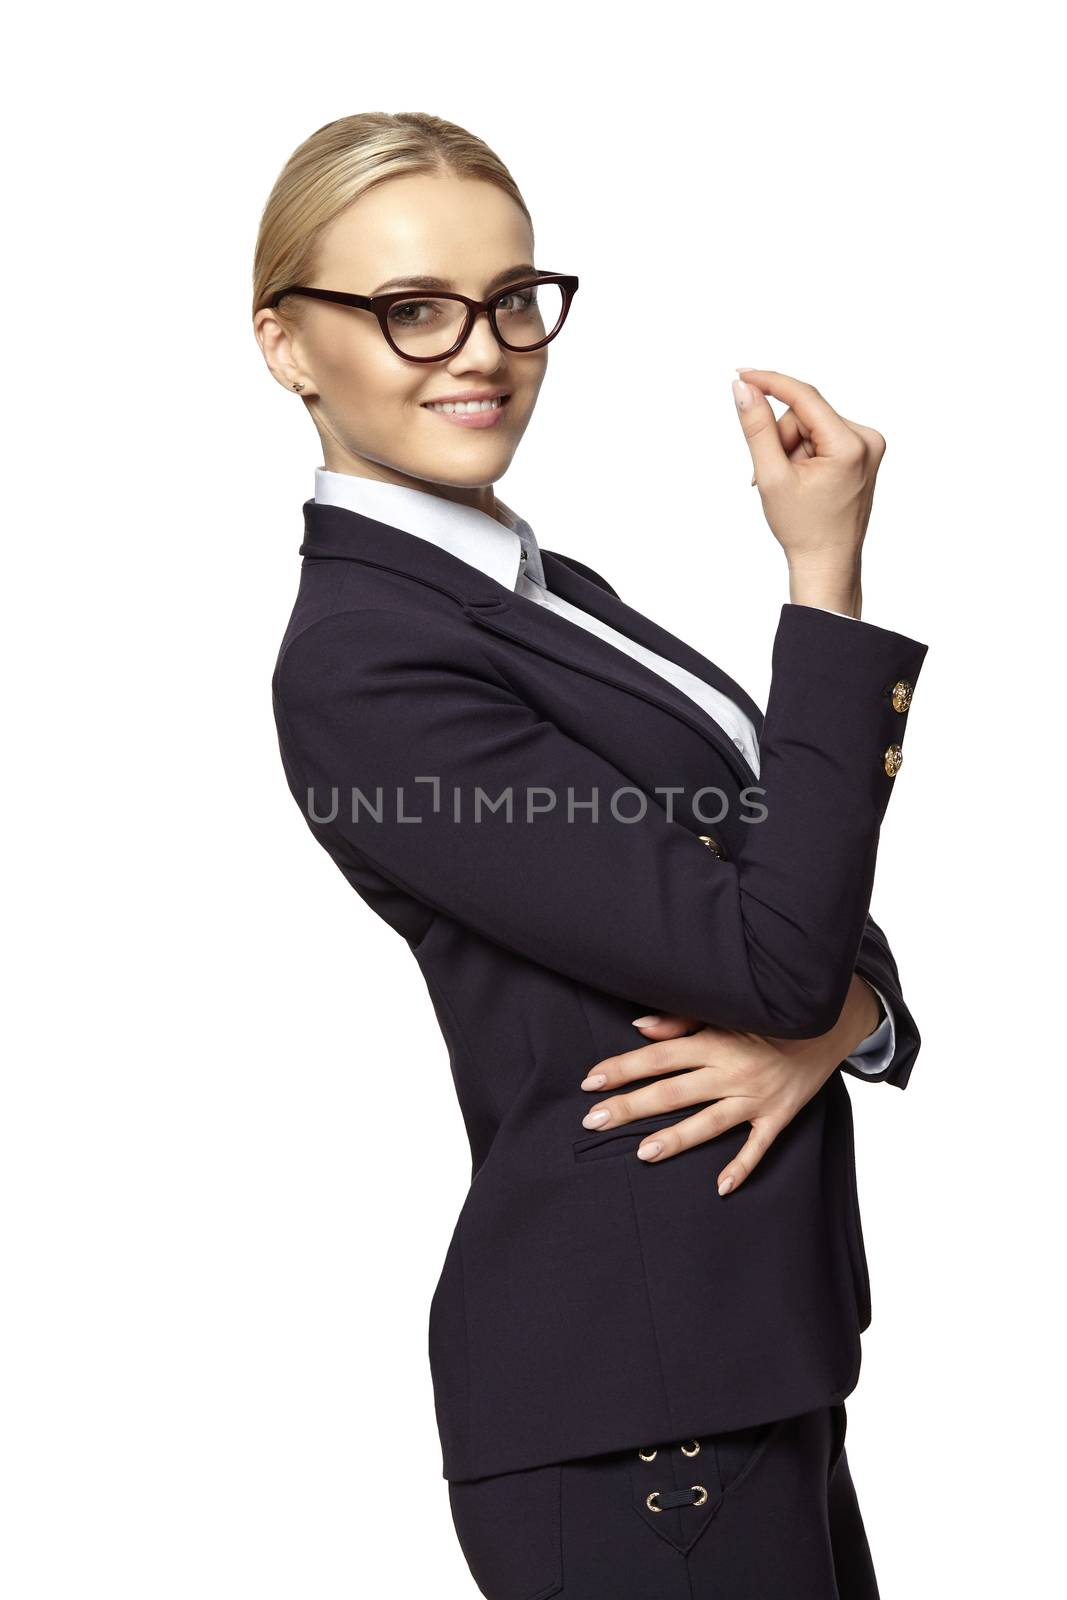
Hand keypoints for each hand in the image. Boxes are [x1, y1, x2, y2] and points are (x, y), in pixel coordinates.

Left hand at [578, 975, 881, 1194]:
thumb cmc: (769, 1015)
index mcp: (715, 1040)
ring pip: (709, 1122)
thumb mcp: (726, 1011)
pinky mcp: (779, 1116)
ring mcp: (756, 1097)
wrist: (829, 1022)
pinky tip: (720, 1187)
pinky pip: (758, 1146)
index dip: (623, 1068)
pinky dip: (742, 1167)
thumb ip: (682, 1020)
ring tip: (642, 1152)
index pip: (659, 1057)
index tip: (591, 1081)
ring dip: (675, 1137)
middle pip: (673, 1091)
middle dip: (631, 1105)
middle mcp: (732, 1070)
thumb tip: (639, 1026)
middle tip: (593, 1120)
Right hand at [732, 368, 886, 608]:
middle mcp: (867, 439)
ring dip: (790, 451)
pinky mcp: (863, 453)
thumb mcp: (772, 476)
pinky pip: (822, 437)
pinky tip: (801, 481)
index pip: (804, 397)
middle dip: (781, 440)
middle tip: (771, 476)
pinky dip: (803, 455)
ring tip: (788, 484)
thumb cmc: (802, 529)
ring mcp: (869, 446)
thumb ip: (756, 428)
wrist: (827, 564)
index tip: (741, 375)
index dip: (769, 383)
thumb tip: (743, 388)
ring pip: (811, 426)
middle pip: (805, 414)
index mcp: (851, 445)